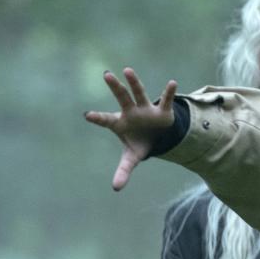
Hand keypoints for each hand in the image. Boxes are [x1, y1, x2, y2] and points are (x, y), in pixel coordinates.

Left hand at [84, 67, 176, 190]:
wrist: (157, 136)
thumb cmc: (139, 143)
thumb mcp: (131, 158)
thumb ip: (123, 170)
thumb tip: (116, 188)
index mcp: (120, 123)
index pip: (107, 120)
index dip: (98, 118)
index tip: (87, 115)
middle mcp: (131, 112)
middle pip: (122, 98)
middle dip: (115, 87)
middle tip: (106, 75)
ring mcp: (146, 109)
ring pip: (139, 93)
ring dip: (134, 82)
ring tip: (127, 70)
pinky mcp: (162, 110)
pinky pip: (165, 100)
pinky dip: (168, 92)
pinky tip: (172, 83)